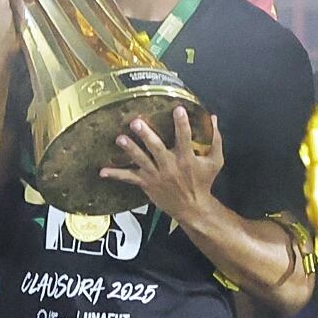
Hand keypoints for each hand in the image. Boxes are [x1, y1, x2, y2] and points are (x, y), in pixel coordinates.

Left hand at [100, 105, 221, 225]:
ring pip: (141, 160)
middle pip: (156, 148)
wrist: (192, 208)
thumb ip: (215, 139)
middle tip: (136, 123)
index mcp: (187, 159)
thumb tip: (213, 118)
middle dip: (146, 135)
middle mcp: (170, 166)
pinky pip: (129, 178)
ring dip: (130, 149)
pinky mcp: (147, 183)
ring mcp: (156, 175)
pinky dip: (116, 175)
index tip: (178, 109)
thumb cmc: (203, 182)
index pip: (185, 138)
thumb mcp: (215, 162)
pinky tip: (102, 171)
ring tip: (120, 139)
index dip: (182, 123)